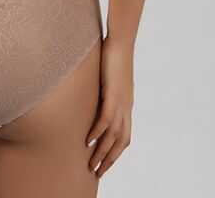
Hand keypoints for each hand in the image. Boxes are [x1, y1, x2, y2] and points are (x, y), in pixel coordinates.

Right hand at [87, 36, 133, 177]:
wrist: (122, 41)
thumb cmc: (113, 54)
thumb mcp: (108, 78)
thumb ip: (103, 89)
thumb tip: (93, 92)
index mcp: (126, 105)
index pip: (124, 137)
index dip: (115, 152)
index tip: (105, 164)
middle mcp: (126, 108)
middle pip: (120, 142)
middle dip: (109, 160)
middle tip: (97, 173)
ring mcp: (121, 102)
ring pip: (113, 136)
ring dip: (102, 152)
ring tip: (91, 164)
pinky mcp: (113, 95)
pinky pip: (106, 120)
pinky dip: (97, 133)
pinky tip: (88, 141)